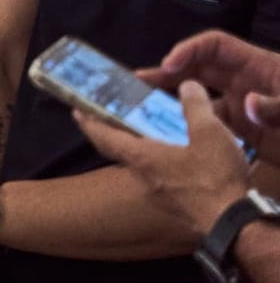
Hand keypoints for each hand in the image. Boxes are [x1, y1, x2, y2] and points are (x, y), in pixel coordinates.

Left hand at [75, 82, 248, 241]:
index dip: (89, 122)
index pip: (104, 137)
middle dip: (112, 133)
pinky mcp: (178, 204)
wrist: (234, 224)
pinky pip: (162, 177)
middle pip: (119, 150)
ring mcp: (159, 193)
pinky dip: (163, 163)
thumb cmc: (215, 178)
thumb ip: (195, 106)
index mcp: (141, 157)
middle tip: (112, 116)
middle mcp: (143, 176)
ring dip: (142, 148)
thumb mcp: (209, 133)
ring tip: (152, 132)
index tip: (77, 111)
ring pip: (142, 165)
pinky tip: (181, 157)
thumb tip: (187, 86)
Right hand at [147, 30, 279, 159]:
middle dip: (170, 72)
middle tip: (138, 81)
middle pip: (201, 68)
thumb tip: (246, 104)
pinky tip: (171, 136)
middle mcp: (247, 82)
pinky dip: (191, 127)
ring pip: (201, 96)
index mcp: (261, 66)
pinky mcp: (247, 133)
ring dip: (174, 99)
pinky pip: (211, 124)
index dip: (190, 49)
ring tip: (143, 106)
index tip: (169, 65)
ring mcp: (246, 108)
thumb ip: (277, 107)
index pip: (217, 45)